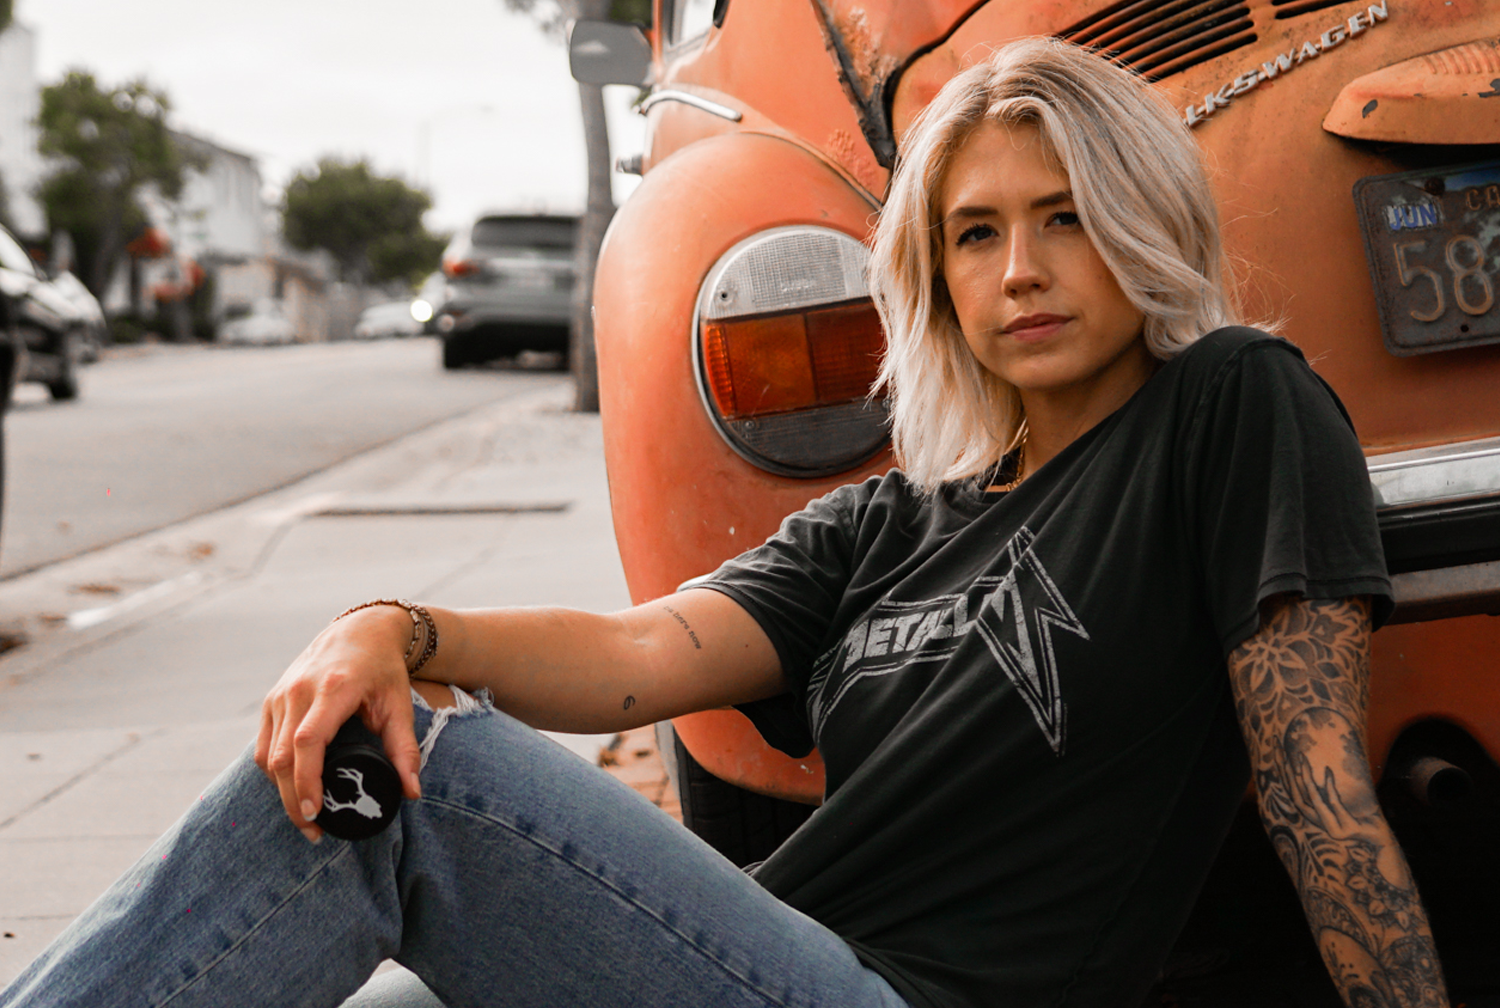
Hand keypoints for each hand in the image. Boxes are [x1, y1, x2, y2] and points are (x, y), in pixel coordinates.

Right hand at [255, 606, 424, 841]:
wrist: (360, 631)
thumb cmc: (383, 669)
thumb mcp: (400, 705)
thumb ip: (405, 749)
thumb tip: (412, 793)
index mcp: (333, 690)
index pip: (307, 742)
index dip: (306, 781)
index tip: (314, 813)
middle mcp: (299, 691)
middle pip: (281, 757)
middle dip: (293, 800)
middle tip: (314, 831)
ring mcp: (280, 695)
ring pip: (266, 755)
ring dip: (281, 791)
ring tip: (306, 816)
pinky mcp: (272, 700)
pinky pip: (262, 745)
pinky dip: (274, 772)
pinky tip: (292, 789)